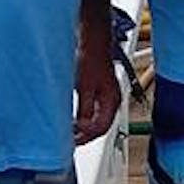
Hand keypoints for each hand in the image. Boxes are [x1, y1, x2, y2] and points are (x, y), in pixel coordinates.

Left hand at [72, 26, 122, 143]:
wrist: (92, 41)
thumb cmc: (90, 58)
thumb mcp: (84, 87)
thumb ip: (84, 109)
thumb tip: (82, 126)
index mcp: (112, 100)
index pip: (102, 128)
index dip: (87, 137)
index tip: (73, 142)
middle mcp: (113, 100)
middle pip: (102, 126)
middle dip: (86, 135)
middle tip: (70, 140)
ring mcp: (107, 96)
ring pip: (98, 120)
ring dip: (85, 127)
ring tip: (70, 131)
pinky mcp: (100, 91)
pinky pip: (95, 111)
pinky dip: (85, 118)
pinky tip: (75, 118)